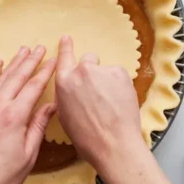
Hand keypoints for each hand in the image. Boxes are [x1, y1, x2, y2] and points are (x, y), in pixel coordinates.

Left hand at [0, 46, 55, 183]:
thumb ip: (38, 127)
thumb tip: (50, 107)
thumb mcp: (28, 155)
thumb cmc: (1, 178)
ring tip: (23, 50)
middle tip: (40, 47)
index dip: (45, 72)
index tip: (54, 60)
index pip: (33, 87)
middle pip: (16, 78)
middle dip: (30, 61)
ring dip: (12, 63)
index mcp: (13, 118)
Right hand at [54, 35, 145, 172]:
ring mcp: (101, 70)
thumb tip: (71, 87)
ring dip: (107, 79)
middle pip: (87, 60)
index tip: (67, 38)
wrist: (113, 145)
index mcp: (64, 82)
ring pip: (105, 69)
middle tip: (98, 91)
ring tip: (111, 101)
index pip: (63, 57)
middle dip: (92, 71)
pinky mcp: (120, 73)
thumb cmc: (87, 137)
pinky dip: (120, 85)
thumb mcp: (64, 114)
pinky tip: (120, 101)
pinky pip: (118, 74)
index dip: (66, 47)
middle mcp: (81, 71)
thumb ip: (65, 94)